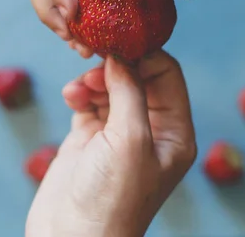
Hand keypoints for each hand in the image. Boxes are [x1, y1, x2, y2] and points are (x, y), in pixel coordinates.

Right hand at [26, 51, 195, 236]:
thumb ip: (130, 90)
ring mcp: (119, 132)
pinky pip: (90, 100)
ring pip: (112, 85)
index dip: (144, 56)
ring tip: (78, 89)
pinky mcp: (91, 137)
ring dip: (94, 80)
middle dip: (116, 67)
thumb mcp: (130, 139)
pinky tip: (71, 97)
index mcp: (174, 131)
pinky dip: (80, 92)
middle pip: (138, 76)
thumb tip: (122, 54)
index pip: (167, 75)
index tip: (119, 45)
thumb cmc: (111, 200)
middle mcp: (150, 129)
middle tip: (95, 65)